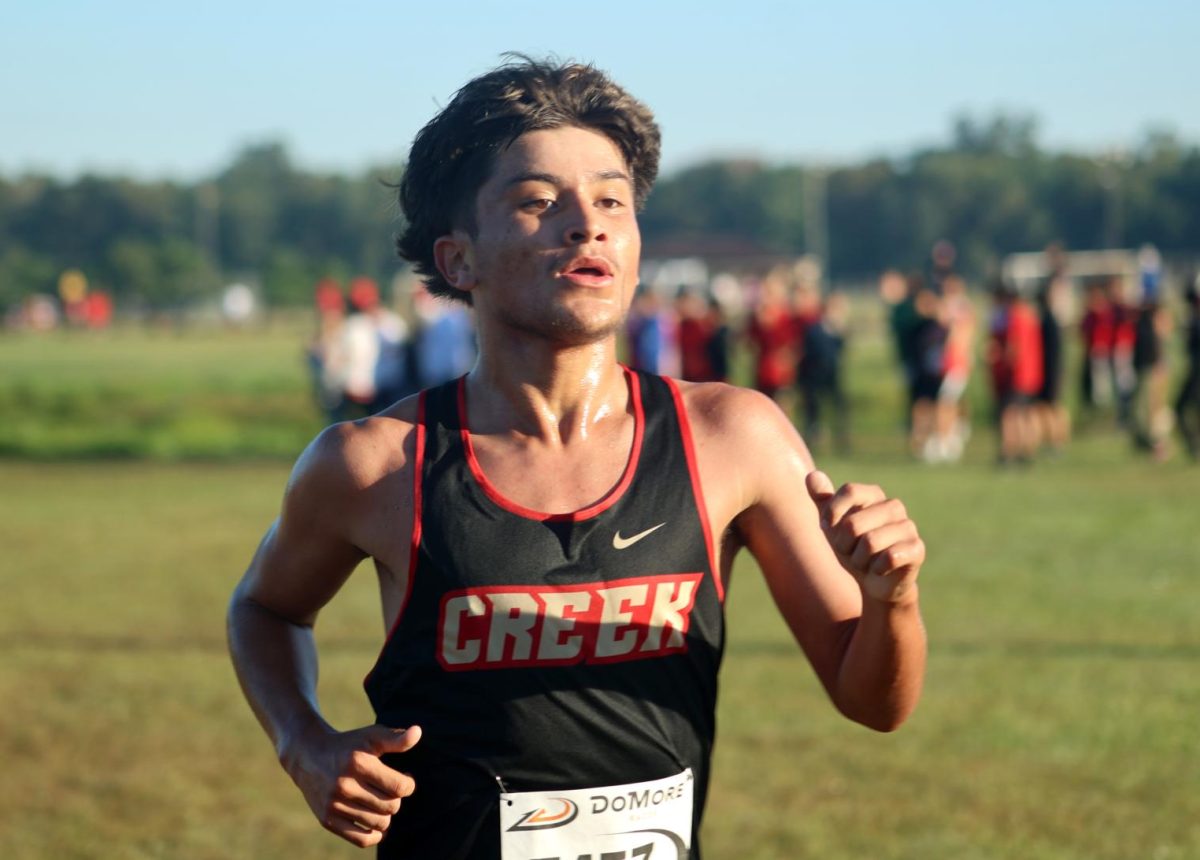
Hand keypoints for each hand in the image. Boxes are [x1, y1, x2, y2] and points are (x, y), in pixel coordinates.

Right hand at [282, 723, 421, 847]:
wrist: (309, 755)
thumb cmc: (348, 745)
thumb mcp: (371, 736)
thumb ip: (396, 738)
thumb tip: (418, 732)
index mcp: (359, 763)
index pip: (400, 787)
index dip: (409, 784)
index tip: (405, 778)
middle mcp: (345, 785)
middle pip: (391, 806)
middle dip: (396, 799)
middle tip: (390, 790)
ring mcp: (335, 804)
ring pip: (380, 823)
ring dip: (387, 815)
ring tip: (382, 802)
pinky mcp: (327, 820)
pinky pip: (361, 839)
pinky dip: (375, 834)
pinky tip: (376, 822)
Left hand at [805, 471, 923, 603]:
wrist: (874, 583)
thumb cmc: (852, 549)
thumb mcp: (832, 526)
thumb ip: (822, 501)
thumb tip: (812, 475)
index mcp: (873, 495)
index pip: (849, 491)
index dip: (832, 513)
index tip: (826, 527)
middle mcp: (893, 507)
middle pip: (853, 523)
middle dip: (844, 545)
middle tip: (851, 551)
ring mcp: (908, 527)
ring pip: (869, 543)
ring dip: (859, 560)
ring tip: (866, 561)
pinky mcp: (917, 548)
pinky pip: (889, 558)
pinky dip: (876, 569)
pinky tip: (880, 570)